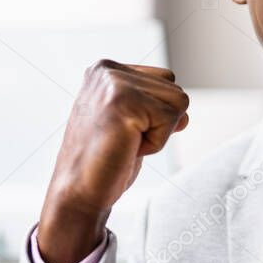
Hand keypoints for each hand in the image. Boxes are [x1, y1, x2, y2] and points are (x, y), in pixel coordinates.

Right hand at [37, 60, 189, 262]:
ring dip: (160, 132)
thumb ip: (154, 106)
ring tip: (126, 142)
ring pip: (179, 102)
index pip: (166, 79)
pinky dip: (157, 143)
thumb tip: (185, 115)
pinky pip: (172, 119)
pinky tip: (128, 148)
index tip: (124, 130)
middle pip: (176, 90)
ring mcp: (114, 84)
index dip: (156, 113)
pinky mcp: (124, 103)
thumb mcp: (131, 123)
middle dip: (160, 122)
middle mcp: (107, 70)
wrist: (77, 193)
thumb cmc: (105, 161)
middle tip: (124, 139)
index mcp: (105, 69)